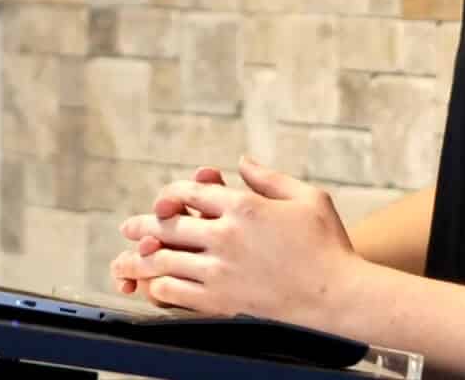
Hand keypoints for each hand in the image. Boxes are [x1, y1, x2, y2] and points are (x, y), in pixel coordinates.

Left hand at [110, 155, 362, 328]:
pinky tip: (153, 285)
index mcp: (244, 206)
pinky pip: (174, 292)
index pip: (190, 191)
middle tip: (128, 227)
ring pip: (163, 259)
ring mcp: (220, 270)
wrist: (338, 297)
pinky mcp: (220, 301)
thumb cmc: (329, 246)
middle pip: (168, 223)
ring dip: (140, 257)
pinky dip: (157, 286)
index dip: (172, 193)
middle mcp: (225, 235)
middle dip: (142, 223)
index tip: (165, 199)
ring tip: (125, 260)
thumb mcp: (307, 198)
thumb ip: (270, 178)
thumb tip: (242, 163)